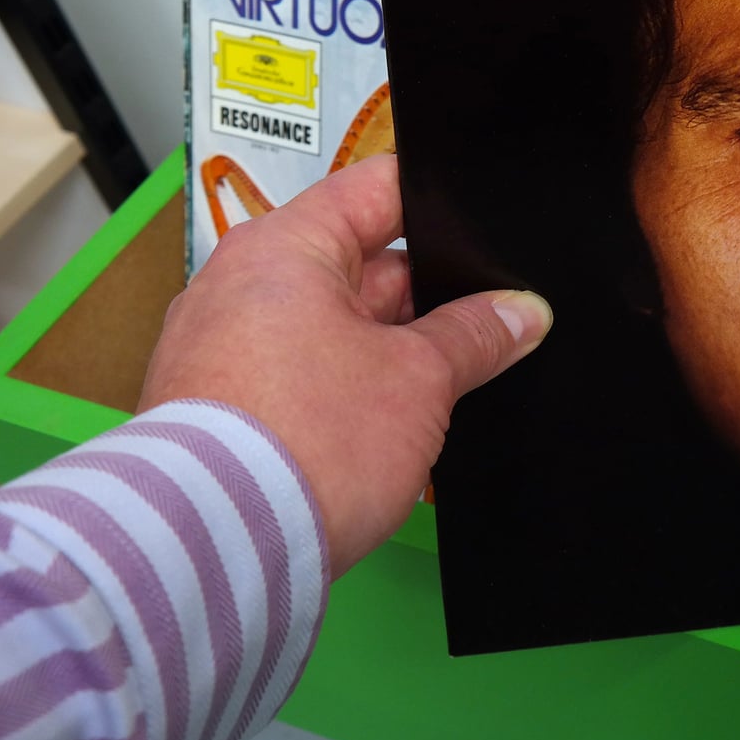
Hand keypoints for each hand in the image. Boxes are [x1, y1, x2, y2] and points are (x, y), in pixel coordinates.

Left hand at [139, 154, 549, 574]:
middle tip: (494, 325)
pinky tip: (397, 427)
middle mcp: (242, 288)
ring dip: (392, 353)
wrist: (217, 548)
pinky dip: (350, 394)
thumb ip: (476, 335)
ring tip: (454, 383)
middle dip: (429, 298)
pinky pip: (305, 380)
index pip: (377, 191)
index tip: (494, 223)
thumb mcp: (420, 378)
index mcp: (284, 248)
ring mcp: (226, 352)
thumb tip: (522, 312)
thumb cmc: (306, 441)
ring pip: (337, 330)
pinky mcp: (224, 413)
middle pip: (362, 266)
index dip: (444, 203)